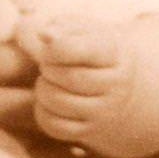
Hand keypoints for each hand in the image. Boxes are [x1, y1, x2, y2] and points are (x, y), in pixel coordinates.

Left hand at [16, 15, 136, 153]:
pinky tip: (49, 101)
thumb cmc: (91, 48)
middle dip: (48, 68)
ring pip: (58, 102)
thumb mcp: (83, 29)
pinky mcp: (91, 130)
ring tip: (49, 81)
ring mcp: (105, 111)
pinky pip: (55, 126)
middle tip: (49, 65)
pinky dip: (42, 112)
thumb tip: (45, 34)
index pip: (78, 50)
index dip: (54, 49)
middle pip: (68, 78)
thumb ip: (62, 27)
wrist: (116, 82)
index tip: (50, 48)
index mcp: (115, 53)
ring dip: (42, 89)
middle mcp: (116, 85)